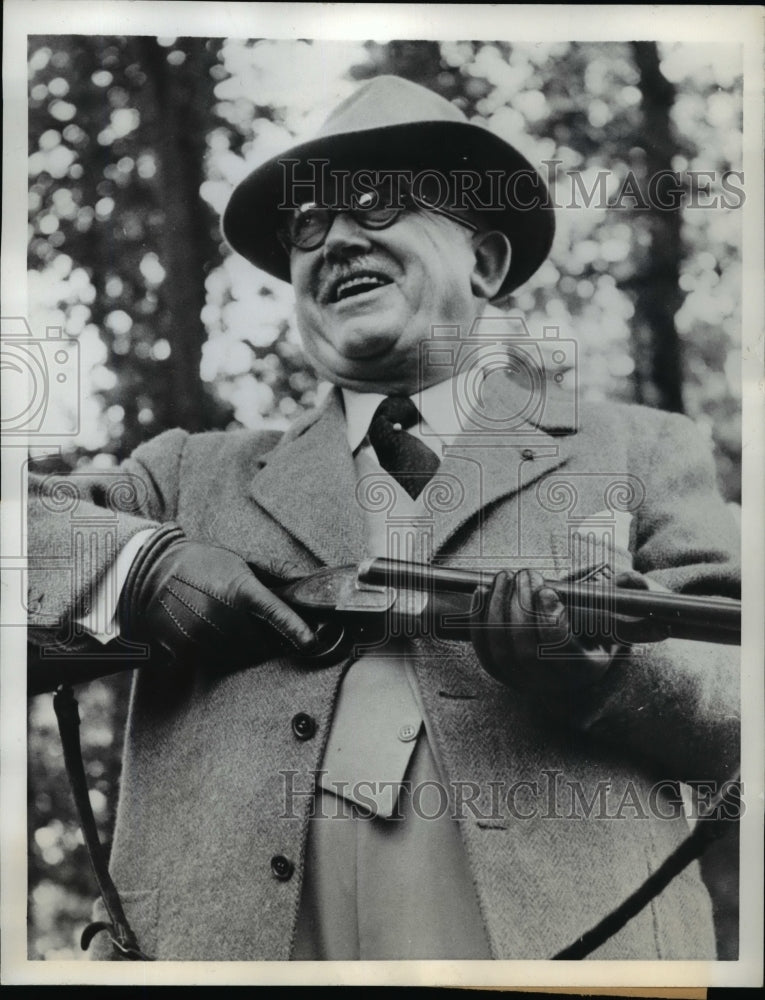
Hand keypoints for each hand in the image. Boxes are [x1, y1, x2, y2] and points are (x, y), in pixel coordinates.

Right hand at [120, 525, 315, 665]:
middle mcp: (223, 616)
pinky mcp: (186, 651)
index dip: (296, 630)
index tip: (312, 643)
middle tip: (265, 630)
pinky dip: (223, 654)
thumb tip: (304, 581)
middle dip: (270, 641)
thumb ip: (273, 573)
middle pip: (262, 643)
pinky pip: (216, 662)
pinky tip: (215, 634)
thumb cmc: (200, 563)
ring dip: (247, 649)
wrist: (151, 572)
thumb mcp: (238, 560)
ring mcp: (204, 636)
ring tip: (233, 627)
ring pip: (240, 656)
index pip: (277, 613)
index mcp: (240, 590)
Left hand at [470, 568, 625, 696]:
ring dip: (496, 607)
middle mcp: (554, 682)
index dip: (548, 619)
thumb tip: (632, 579)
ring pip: (500, 649)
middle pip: (524, 649)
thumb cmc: (602, 621)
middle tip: (526, 574)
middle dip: (520, 605)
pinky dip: (478, 619)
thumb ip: (627, 592)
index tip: (548, 588)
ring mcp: (525, 681)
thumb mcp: (621, 608)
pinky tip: (482, 591)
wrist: (581, 647)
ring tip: (505, 576)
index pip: (560, 650)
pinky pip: (483, 650)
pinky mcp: (503, 673)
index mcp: (586, 667)